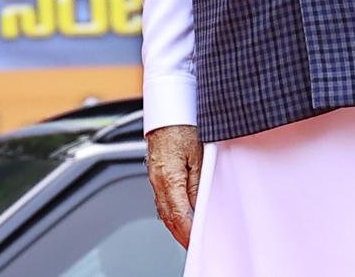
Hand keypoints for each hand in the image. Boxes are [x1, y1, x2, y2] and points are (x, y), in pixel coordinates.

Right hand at [146, 124, 203, 247]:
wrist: (166, 111)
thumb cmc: (182, 126)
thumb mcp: (198, 154)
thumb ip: (198, 183)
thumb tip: (200, 205)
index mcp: (169, 178)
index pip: (179, 215)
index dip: (189, 232)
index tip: (198, 241)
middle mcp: (158, 181)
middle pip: (169, 217)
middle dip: (182, 234)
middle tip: (195, 244)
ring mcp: (155, 179)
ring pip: (164, 211)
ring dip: (177, 225)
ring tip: (190, 235)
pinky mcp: (156, 174)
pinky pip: (162, 201)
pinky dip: (172, 213)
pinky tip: (180, 215)